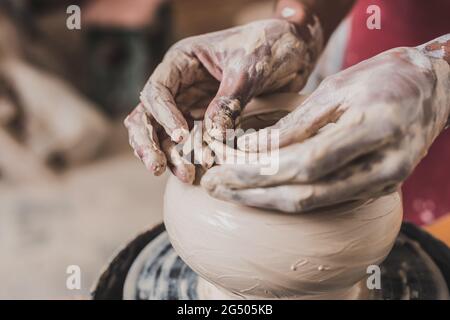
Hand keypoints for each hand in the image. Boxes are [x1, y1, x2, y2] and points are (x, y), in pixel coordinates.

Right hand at [125, 18, 322, 182]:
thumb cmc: (268, 46)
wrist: (294, 51)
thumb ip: (229, 100)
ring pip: (165, 134)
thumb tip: (214, 135)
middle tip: (157, 167)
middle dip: (149, 142)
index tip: (181, 136)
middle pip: (148, 115)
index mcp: (183, 62)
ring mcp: (192, 106)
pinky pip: (190, 144)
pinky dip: (188, 159)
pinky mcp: (208, 124)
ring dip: (169, 156)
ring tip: (185, 176)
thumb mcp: (249, 68)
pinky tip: (194, 175)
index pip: (158, 90)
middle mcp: (181, 86)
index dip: (164, 115)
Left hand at [201, 37, 449, 211]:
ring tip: (227, 191)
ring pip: (312, 204)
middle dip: (252, 194)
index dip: (258, 173)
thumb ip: (298, 123)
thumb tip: (252, 148)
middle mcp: (381, 167)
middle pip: (304, 195)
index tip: (220, 171)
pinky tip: (260, 190)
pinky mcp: (375, 189)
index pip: (304, 164)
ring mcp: (381, 183)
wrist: (433, 89)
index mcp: (373, 131)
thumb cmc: (384, 78)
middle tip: (212, 187)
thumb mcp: (337, 87)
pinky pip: (324, 200)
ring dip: (265, 200)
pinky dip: (287, 196)